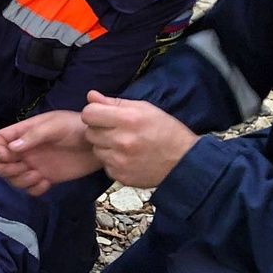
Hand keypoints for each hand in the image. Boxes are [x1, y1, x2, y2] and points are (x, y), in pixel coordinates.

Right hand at [0, 111, 102, 195]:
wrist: (98, 143)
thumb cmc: (77, 127)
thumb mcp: (55, 125)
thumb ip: (34, 136)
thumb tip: (12, 148)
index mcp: (22, 133)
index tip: (9, 156)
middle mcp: (24, 150)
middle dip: (7, 170)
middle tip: (25, 168)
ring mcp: (34, 165)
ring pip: (13, 179)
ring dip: (21, 181)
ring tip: (39, 176)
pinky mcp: (46, 178)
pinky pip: (30, 190)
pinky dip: (34, 190)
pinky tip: (47, 182)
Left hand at [81, 90, 198, 187]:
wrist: (184, 162)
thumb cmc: (165, 130)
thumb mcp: (144, 109)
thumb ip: (114, 102)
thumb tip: (90, 96)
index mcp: (128, 119)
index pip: (89, 113)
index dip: (94, 113)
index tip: (102, 115)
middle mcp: (122, 141)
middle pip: (89, 132)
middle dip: (99, 130)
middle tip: (116, 131)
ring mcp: (120, 161)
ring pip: (96, 149)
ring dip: (105, 146)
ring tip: (124, 144)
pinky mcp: (120, 176)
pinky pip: (105, 165)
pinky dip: (113, 161)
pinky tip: (128, 157)